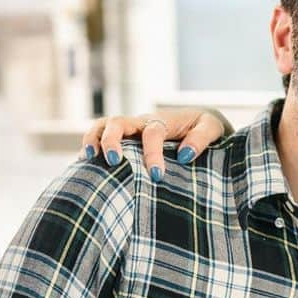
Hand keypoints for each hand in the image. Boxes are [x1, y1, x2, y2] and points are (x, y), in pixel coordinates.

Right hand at [81, 109, 225, 172]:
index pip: (152, 133)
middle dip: (111, 140)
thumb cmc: (206, 128)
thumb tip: (185, 155)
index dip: (151, 153)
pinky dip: (90, 146)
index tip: (156, 176)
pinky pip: (100, 137)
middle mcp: (142, 123)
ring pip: (103, 125)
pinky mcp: (124, 140)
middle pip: (118, 122)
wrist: (200, 123)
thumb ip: (201, 139)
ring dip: (93, 139)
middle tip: (112, 161)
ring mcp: (130, 130)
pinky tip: (85, 164)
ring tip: (88, 158)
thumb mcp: (213, 129)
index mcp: (163, 122)